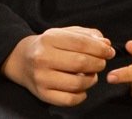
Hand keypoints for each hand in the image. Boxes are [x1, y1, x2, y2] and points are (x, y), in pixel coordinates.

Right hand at [0, 26, 114, 106]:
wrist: (22, 60)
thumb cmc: (48, 45)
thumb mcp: (63, 33)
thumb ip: (86, 35)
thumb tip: (106, 44)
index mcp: (49, 39)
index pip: (81, 43)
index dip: (100, 48)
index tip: (109, 51)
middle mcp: (43, 58)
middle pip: (81, 62)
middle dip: (98, 63)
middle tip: (101, 63)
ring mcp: (42, 78)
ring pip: (78, 83)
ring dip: (92, 79)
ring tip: (91, 74)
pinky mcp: (43, 95)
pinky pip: (70, 99)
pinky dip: (82, 95)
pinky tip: (82, 87)